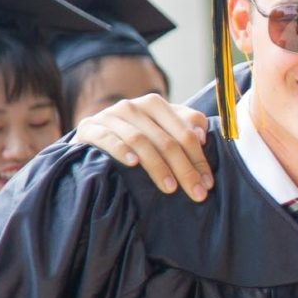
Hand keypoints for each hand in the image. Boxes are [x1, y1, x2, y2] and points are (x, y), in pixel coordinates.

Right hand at [73, 95, 211, 199]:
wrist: (94, 136)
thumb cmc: (137, 136)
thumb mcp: (163, 129)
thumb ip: (187, 127)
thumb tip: (202, 136)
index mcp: (155, 104)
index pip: (184, 133)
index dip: (199, 159)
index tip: (207, 184)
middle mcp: (133, 106)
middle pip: (165, 140)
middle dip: (183, 168)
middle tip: (196, 192)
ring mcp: (109, 116)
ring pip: (140, 140)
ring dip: (157, 166)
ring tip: (170, 187)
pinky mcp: (89, 128)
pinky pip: (107, 138)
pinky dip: (121, 149)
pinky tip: (133, 163)